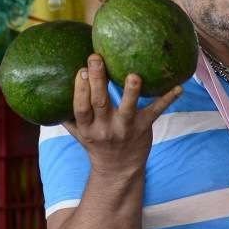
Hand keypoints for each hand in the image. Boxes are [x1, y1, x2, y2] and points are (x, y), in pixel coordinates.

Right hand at [62, 54, 181, 174]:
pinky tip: (178, 87)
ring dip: (132, 92)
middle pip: (100, 103)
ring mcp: (126, 128)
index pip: (81, 108)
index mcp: (87, 128)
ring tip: (134, 75)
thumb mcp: (78, 133)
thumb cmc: (97, 144)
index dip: (80, 90)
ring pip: (129, 109)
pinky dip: (167, 99)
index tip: (81, 70)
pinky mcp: (145, 128)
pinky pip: (156, 111)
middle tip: (97, 58)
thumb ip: (68, 114)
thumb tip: (50, 89)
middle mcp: (106, 128)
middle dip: (98, 81)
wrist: (119, 169)